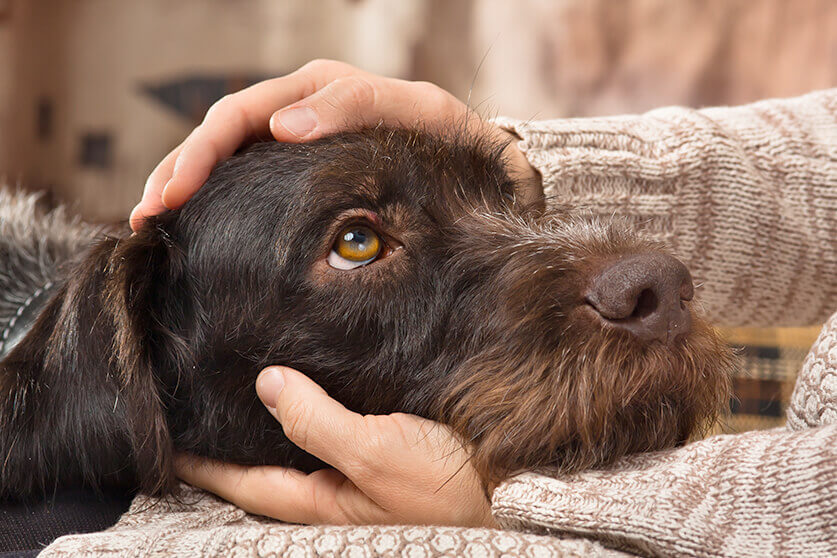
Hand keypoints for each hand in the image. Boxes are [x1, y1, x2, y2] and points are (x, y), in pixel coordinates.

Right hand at [132, 59, 540, 230]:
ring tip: (151, 224)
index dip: (201, 152)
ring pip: (226, 157)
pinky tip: (193, 225)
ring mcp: (297, 141)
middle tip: (146, 218)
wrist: (477, 163)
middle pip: (219, 134)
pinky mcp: (302, 173)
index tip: (174, 195)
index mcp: (317, 90)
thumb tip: (283, 126)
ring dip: (184, 185)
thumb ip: (355, 106)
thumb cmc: (450, 139)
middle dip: (177, 172)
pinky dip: (215, 199)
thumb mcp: (417, 112)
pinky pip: (248, 179)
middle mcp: (299, 110)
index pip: (239, 114)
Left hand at [176, 366, 494, 526]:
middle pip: (269, 465)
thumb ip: (318, 422)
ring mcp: (361, 475)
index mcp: (324, 500)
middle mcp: (336, 491)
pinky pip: (338, 432)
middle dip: (233, 440)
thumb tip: (267, 384)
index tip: (169, 434)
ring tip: (246, 389)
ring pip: (303, 446)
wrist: (515, 492)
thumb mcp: (378, 453)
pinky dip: (316, 412)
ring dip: (274, 422)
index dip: (205, 460)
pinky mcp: (388, 454)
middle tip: (200, 404)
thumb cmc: (449, 485)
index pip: (245, 481)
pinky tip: (316, 386)